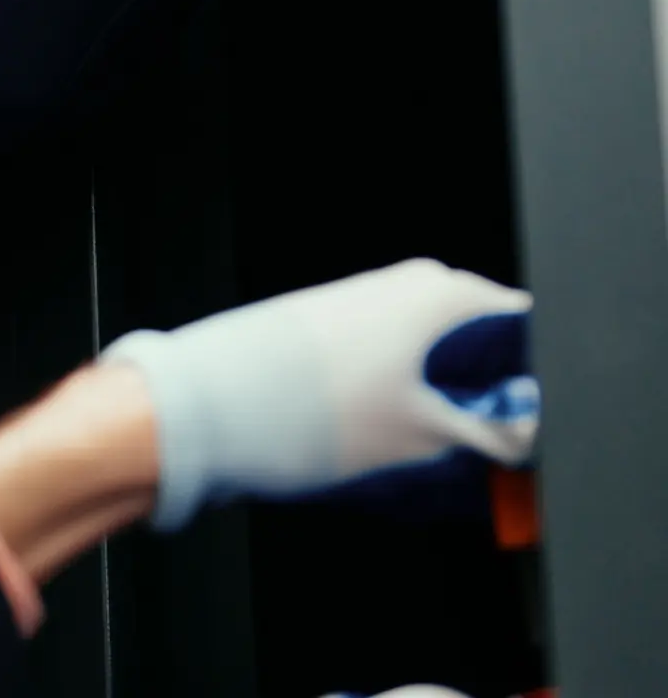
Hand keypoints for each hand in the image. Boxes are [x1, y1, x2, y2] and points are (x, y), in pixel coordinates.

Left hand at [102, 259, 536, 529]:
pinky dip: (404, 401)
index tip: (533, 425)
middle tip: (485, 453)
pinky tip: (391, 444)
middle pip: (478, 343)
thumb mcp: (424, 437)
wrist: (205, 406)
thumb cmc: (304, 411)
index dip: (537, 379)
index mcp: (440, 295)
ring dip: (442, 405)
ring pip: (433, 358)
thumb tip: (524, 435)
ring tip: (428, 455)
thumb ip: (492, 435)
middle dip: (488, 396)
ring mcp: (363, 305)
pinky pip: (392, 364)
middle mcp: (403, 287)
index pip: (523, 323)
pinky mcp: (332, 329)